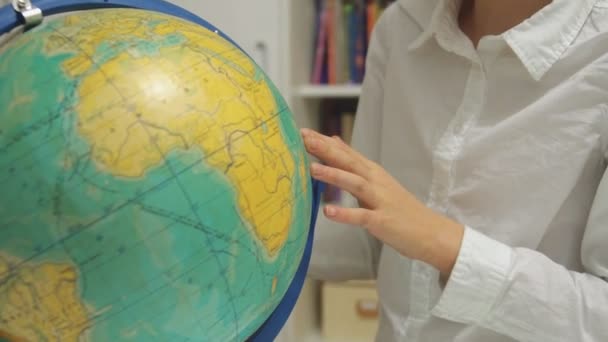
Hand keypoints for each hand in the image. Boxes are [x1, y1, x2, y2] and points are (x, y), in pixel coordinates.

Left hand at [301, 128, 463, 276]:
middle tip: (304, 139)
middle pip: (348, 162)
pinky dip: (344, 214)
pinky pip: (361, 217)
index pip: (345, 152)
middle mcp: (375, 182)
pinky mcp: (382, 221)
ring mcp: (380, 200)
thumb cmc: (399, 208)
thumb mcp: (376, 179)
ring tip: (312, 169)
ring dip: (334, 176)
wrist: (431, 232)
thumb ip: (354, 161)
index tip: (303, 131)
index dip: (324, 142)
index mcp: (372, 172)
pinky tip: (328, 212)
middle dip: (326, 150)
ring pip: (355, 184)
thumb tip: (334, 140)